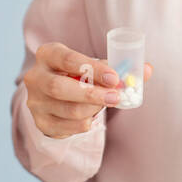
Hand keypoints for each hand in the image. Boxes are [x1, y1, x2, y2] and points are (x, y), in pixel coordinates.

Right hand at [24, 41, 153, 138]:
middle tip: (116, 97)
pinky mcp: (41, 123)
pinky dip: (85, 124)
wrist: (55, 95)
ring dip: (92, 109)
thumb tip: (147, 70)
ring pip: (66, 110)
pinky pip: (66, 128)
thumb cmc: (79, 74)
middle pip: (60, 87)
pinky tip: (92, 117)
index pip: (67, 59)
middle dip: (91, 94)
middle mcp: (35, 77)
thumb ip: (117, 67)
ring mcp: (35, 102)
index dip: (93, 68)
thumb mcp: (92, 66)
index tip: (115, 78)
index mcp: (47, 54)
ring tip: (106, 103)